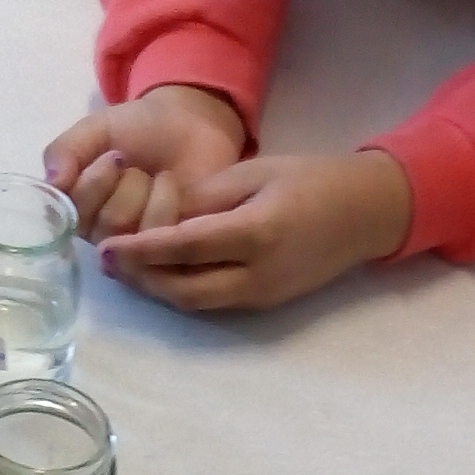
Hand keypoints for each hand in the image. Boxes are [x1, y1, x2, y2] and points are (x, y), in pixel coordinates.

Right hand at [44, 88, 246, 244]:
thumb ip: (66, 151)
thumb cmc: (139, 130)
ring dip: (151, 193)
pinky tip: (177, 192)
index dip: (96, 181)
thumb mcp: (96, 129)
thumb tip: (52, 182)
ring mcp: (137, 248)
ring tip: (162, 177)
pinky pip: (162, 242)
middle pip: (107, 224)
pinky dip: (171, 206)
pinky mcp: (169, 252)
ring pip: (135, 235)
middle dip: (128, 184)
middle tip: (140, 167)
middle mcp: (103, 234)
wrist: (191, 126)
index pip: (72, 211)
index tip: (115, 155)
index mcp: (78, 207)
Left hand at [98, 148, 413, 315]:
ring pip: (198, 303)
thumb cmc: (311, 180)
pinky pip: (215, 301)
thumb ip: (208, 197)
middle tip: (109, 265)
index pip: (185, 248)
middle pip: (186, 290)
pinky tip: (163, 275)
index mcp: (256, 233)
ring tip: (128, 272)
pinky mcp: (267, 302)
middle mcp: (258, 274)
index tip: (109, 249)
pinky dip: (183, 291)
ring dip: (160, 290)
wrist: (365, 213)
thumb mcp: (255, 172)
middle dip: (143, 280)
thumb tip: (164, 219)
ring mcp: (264, 294)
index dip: (142, 251)